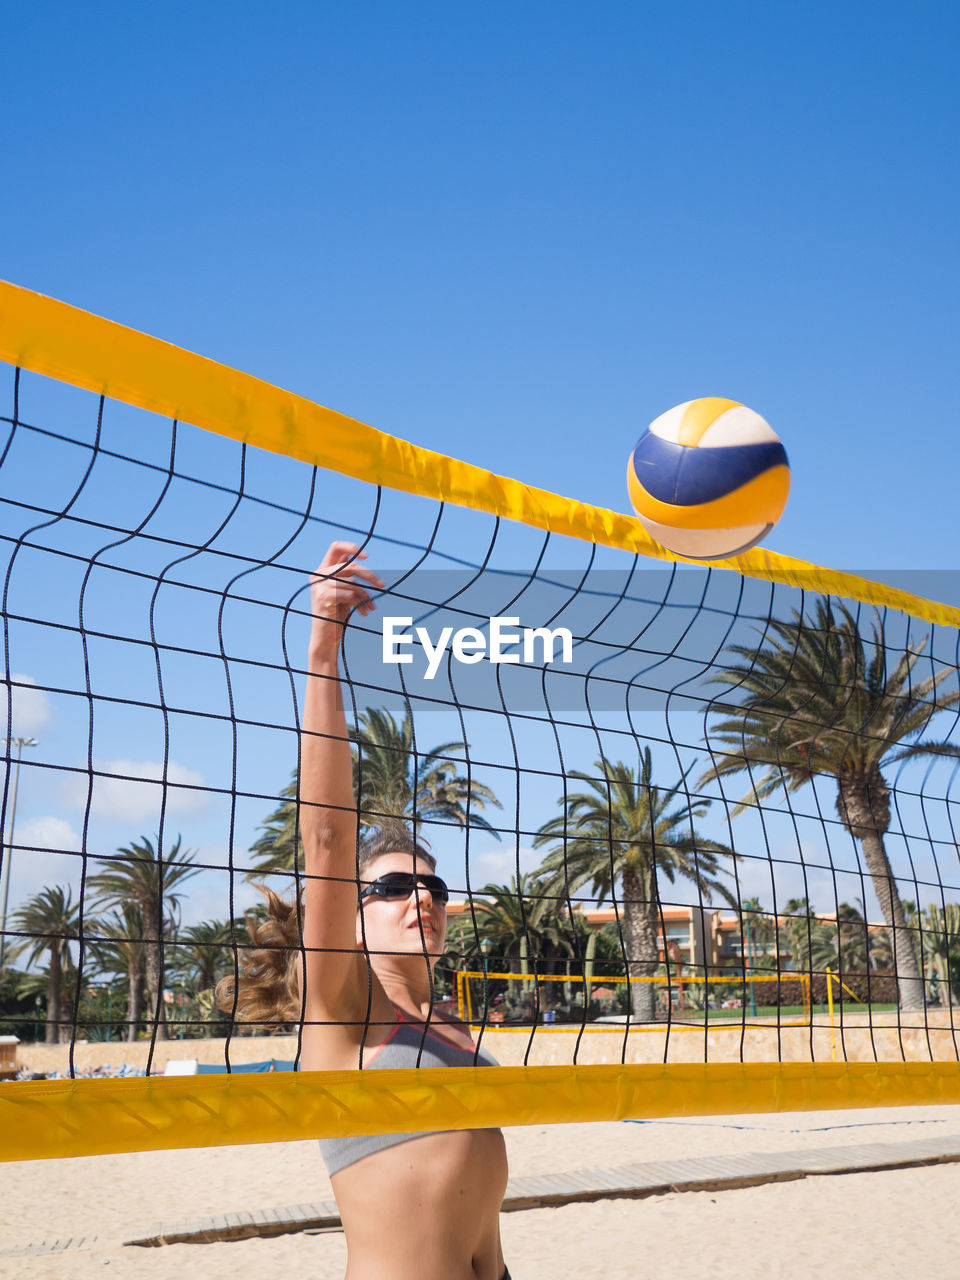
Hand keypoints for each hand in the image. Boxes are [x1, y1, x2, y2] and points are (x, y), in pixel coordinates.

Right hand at [308, 542, 384, 663]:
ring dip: (365, 595)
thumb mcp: (345, 593)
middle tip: (382, 586)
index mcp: (323, 570)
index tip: (367, 557)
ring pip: (352, 582)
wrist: (326, 639)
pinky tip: (363, 613)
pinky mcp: (323, 597)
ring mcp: (319, 586)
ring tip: (370, 607)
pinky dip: (360, 604)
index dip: (351, 547)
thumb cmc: (337, 616)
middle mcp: (318, 575)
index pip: (335, 548)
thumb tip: (371, 573)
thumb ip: (350, 579)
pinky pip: (349, 594)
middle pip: (350, 565)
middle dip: (369, 576)